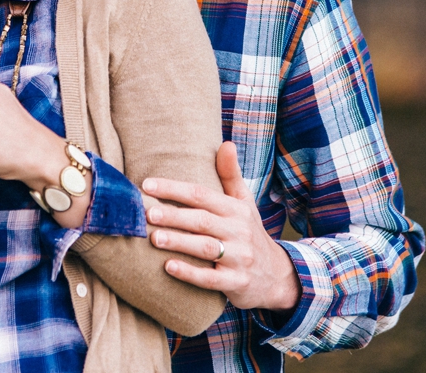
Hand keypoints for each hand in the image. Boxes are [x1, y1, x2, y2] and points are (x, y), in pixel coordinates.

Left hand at [142, 141, 301, 311]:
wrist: (278, 276)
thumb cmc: (250, 233)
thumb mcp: (244, 203)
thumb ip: (230, 175)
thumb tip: (226, 143)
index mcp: (236, 209)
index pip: (202, 194)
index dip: (174, 189)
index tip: (147, 185)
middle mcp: (239, 231)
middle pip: (202, 220)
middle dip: (173, 215)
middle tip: (147, 212)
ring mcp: (239, 258)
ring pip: (205, 248)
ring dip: (178, 242)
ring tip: (153, 237)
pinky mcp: (236, 283)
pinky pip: (211, 279)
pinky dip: (190, 273)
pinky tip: (169, 266)